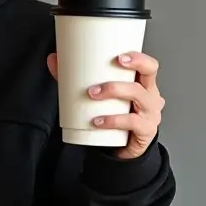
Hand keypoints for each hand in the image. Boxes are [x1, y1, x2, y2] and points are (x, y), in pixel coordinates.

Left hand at [47, 51, 164, 159]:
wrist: (122, 148)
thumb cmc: (115, 117)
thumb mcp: (100, 98)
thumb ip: (76, 78)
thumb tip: (53, 59)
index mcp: (143, 84)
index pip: (149, 66)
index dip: (139, 58)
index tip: (119, 57)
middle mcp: (151, 97)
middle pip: (146, 79)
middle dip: (120, 78)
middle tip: (94, 85)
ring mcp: (151, 114)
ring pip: (138, 97)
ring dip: (114, 93)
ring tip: (92, 96)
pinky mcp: (146, 131)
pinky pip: (132, 122)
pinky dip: (113, 121)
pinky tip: (98, 121)